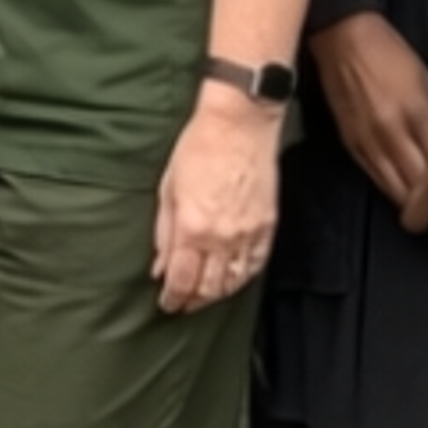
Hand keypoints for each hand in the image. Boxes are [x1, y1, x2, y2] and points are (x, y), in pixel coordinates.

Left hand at [153, 93, 282, 312]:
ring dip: (217, 294)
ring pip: (235, 282)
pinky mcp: (267, 225)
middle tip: (183, 305)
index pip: (182, 281)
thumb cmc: (199, 147)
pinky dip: (243, 278)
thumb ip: (163, 233)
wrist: (239, 122)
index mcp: (192, 228)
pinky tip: (233, 280)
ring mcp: (248, 233)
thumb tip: (160, 266)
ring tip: (204, 296)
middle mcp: (222, 237)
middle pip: (208, 288)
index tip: (167, 304)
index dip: (173, 298)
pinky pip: (256, 264)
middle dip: (193, 301)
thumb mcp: (168, 189)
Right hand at [308, 12, 427, 210]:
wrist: (343, 38)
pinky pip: (376, 179)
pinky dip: (393, 189)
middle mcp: (390, 132)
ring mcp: (368, 142)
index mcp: (415, 112)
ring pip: (396, 189)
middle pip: (420, 185)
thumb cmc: (387, 53)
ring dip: (415, 203)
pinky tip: (405, 193)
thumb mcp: (425, 81)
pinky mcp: (351, 146)